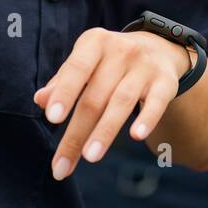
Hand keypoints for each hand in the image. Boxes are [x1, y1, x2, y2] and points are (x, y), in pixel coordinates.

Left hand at [32, 27, 193, 180]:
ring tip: (89, 157)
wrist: (157, 49)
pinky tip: (136, 136)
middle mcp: (120, 50)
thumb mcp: (85, 63)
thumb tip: (41, 100)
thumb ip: (63, 82)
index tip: (52, 118)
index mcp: (95, 42)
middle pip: (95, 96)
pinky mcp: (166, 81)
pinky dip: (147, 119)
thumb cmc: (109, 62)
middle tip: (62, 164)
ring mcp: (144, 66)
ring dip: (105, 131)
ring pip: (121, 102)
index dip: (64, 93)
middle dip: (77, 133)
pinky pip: (156, 102)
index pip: (76, 68)